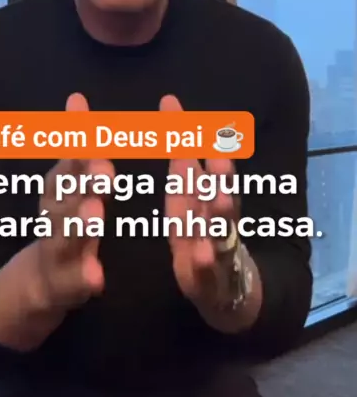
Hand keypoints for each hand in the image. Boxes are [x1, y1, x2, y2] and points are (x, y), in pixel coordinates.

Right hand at [35, 92, 114, 311]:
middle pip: (69, 192)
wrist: (37, 284)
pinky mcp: (63, 284)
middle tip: (106, 169)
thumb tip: (77, 96)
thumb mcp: (68, 182)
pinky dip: (83, 278)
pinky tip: (96, 277)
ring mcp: (56, 249)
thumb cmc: (65, 222)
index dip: (77, 131)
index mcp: (60, 185)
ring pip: (67, 235)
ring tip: (95, 215)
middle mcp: (55, 211)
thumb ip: (76, 145)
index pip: (71, 153)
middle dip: (86, 178)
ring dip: (81, 224)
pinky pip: (74, 282)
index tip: (81, 105)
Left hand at [161, 95, 242, 315]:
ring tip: (218, 199)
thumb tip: (172, 117)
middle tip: (216, 150)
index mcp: (202, 196)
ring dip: (220, 214)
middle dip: (218, 171)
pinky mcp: (210, 280)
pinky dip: (205, 263)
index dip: (182, 132)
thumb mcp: (187, 201)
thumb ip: (183, 165)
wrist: (227, 293)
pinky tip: (201, 255)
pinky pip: (207, 271)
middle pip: (219, 190)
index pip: (194, 158)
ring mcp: (218, 249)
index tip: (168, 102)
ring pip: (222, 229)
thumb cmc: (201, 239)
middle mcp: (217, 218)